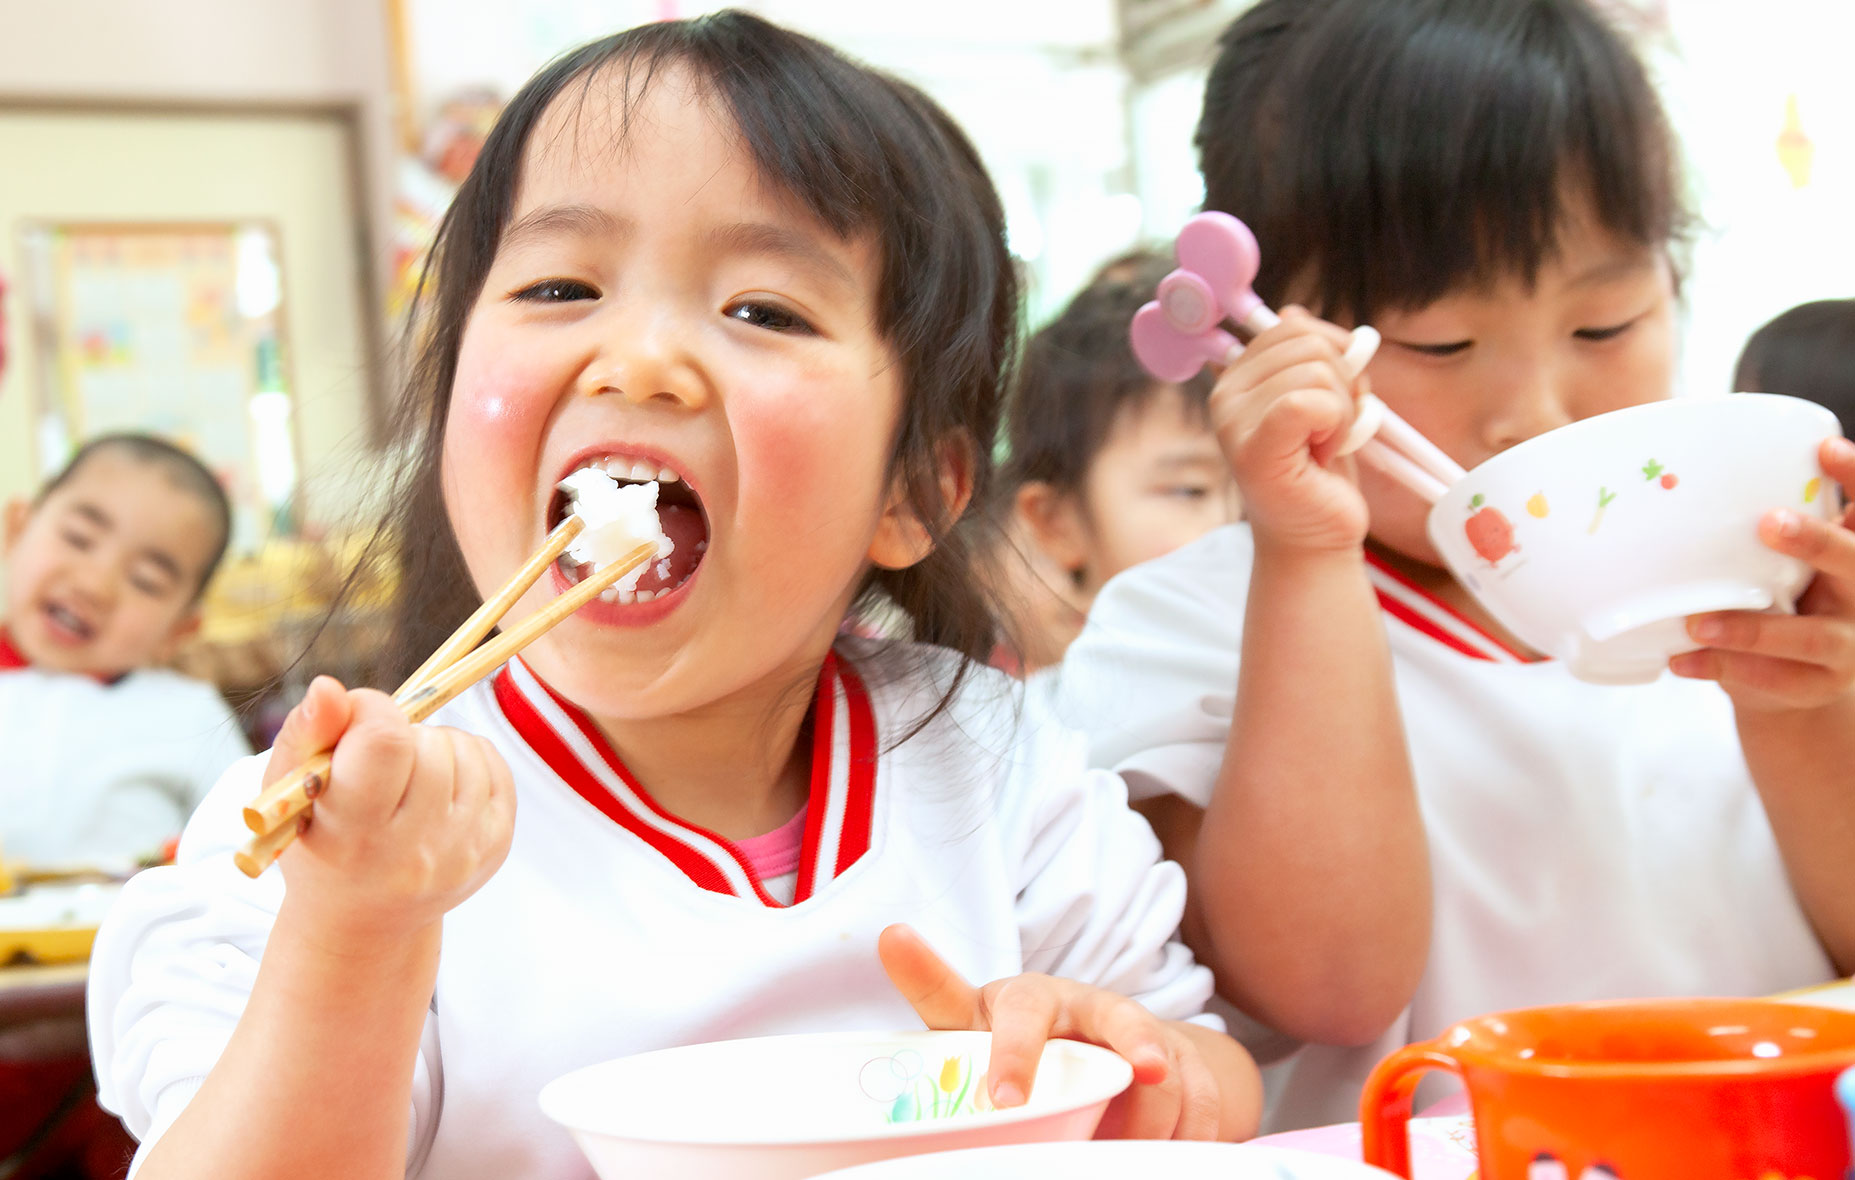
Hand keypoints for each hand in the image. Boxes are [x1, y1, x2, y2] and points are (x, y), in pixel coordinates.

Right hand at [269, 676, 515, 945]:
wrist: (363, 921)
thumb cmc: (318, 842)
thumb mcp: (288, 793)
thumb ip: (306, 735)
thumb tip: (330, 687)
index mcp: (354, 837)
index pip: (385, 743)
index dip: (370, 711)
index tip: (354, 722)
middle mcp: (415, 853)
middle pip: (428, 745)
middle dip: (400, 735)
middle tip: (376, 764)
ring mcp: (462, 853)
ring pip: (464, 749)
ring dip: (433, 746)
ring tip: (405, 777)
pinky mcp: (495, 847)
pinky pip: (494, 765)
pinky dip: (466, 758)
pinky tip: (437, 784)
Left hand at [877, 925, 1221, 1139]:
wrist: (1083, 1037)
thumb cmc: (1007, 1031)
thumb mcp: (967, 1017)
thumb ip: (934, 988)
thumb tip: (891, 934)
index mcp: (1031, 998)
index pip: (1023, 1010)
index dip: (1014, 1052)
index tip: (1001, 1100)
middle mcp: (1093, 1007)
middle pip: (1123, 1018)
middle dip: (1139, 1044)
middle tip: (1145, 1073)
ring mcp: (1145, 1035)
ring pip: (1168, 1072)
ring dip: (1153, 1119)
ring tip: (1122, 1155)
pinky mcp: (1186, 1063)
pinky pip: (1205, 1098)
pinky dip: (1193, 1133)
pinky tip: (1167, 1155)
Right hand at [1209, 307, 1371, 552]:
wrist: (1315, 536)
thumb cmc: (1318, 471)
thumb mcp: (1317, 397)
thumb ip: (1306, 354)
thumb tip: (1295, 311)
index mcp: (1236, 376)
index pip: (1293, 323)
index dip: (1333, 351)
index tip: (1332, 397)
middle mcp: (1225, 394)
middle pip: (1308, 342)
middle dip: (1343, 382)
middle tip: (1332, 427)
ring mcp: (1233, 422)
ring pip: (1317, 372)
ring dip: (1343, 410)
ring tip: (1325, 445)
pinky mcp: (1254, 450)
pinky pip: (1310, 402)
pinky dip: (1338, 426)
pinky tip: (1325, 455)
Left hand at [1673, 437, 1854, 711]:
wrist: (1797, 691)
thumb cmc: (1784, 608)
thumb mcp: (1788, 569)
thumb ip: (1769, 538)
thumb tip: (1704, 480)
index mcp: (1853, 561)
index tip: (1824, 449)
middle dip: (1815, 542)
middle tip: (1768, 523)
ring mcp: (1847, 648)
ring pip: (1808, 637)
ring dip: (1750, 629)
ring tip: (1696, 623)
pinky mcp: (1816, 687)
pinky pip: (1772, 679)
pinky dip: (1722, 667)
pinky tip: (1681, 659)